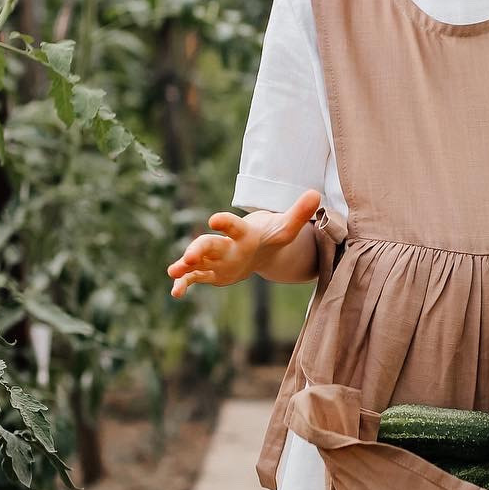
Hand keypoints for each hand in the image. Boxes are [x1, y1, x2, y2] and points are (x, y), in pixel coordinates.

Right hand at [166, 190, 319, 298]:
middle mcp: (225, 244)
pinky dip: (185, 284)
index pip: (233, 226)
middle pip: (209, 244)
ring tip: (173, 273)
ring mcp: (216, 259)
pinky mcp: (212, 272)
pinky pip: (196, 278)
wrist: (259, 246)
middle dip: (198, 250)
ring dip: (185, 266)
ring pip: (197, 261)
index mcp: (242, 233)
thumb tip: (315, 195)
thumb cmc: (271, 236)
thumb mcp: (286, 228)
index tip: (214, 219)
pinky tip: (176, 294)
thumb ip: (298, 214)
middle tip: (188, 256)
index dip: (225, 222)